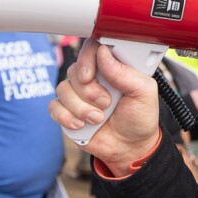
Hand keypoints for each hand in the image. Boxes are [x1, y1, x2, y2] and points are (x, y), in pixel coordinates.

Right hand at [49, 39, 160, 175]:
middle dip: (88, 91)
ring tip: (98, 118)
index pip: (92, 48)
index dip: (87, 59)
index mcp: (112, 67)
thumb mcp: (143, 93)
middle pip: (75, 70)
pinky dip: (66, 117)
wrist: (130, 148)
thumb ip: (125, 72)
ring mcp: (78, 94)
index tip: (90, 76)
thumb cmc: (140, 118)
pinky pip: (54, 106)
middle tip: (105, 103)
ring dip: (80, 107)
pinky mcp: (67, 111)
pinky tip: (81, 125)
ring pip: (63, 89)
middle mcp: (93, 77)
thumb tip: (103, 53)